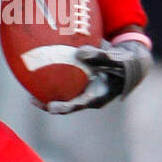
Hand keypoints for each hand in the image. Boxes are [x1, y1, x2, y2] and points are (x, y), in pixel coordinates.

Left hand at [35, 37, 152, 114]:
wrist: (130, 63)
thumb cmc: (124, 61)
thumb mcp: (116, 58)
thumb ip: (99, 56)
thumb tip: (78, 54)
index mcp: (100, 95)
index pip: (80, 104)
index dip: (65, 107)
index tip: (52, 107)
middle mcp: (90, 98)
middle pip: (68, 105)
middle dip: (50, 106)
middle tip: (34, 101)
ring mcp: (85, 93)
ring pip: (64, 98)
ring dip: (47, 98)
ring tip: (30, 95)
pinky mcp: (81, 86)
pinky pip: (65, 88)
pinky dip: (53, 85)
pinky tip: (37, 78)